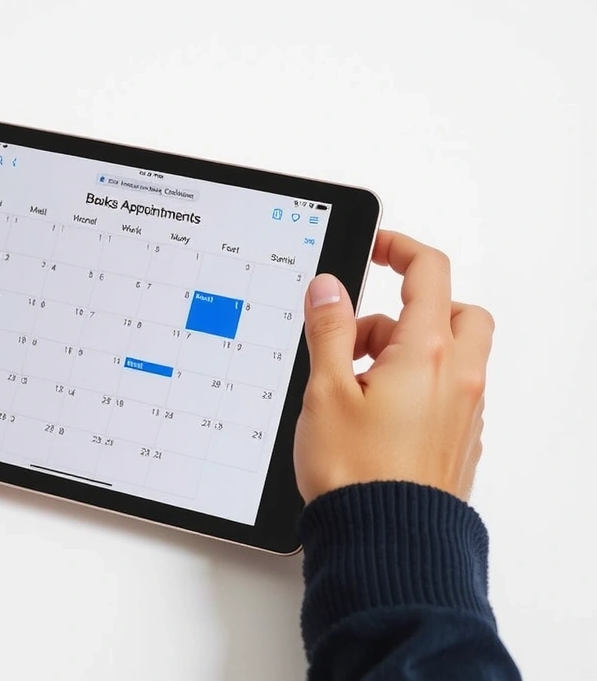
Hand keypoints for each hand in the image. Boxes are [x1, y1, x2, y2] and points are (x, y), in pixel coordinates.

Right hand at [294, 231, 494, 502]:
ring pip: (453, 356)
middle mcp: (458, 378)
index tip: (377, 249)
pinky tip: (376, 415)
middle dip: (413, 308)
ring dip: (412, 351)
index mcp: (428, 353)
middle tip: (365, 332)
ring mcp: (465, 413)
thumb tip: (329, 288)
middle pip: (455, 311)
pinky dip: (420, 386)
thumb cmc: (357, 473)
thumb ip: (330, 329)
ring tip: (357, 384)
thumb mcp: (326, 389)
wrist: (386, 542)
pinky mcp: (460, 442)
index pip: (429, 272)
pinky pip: (449, 394)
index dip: (400, 248)